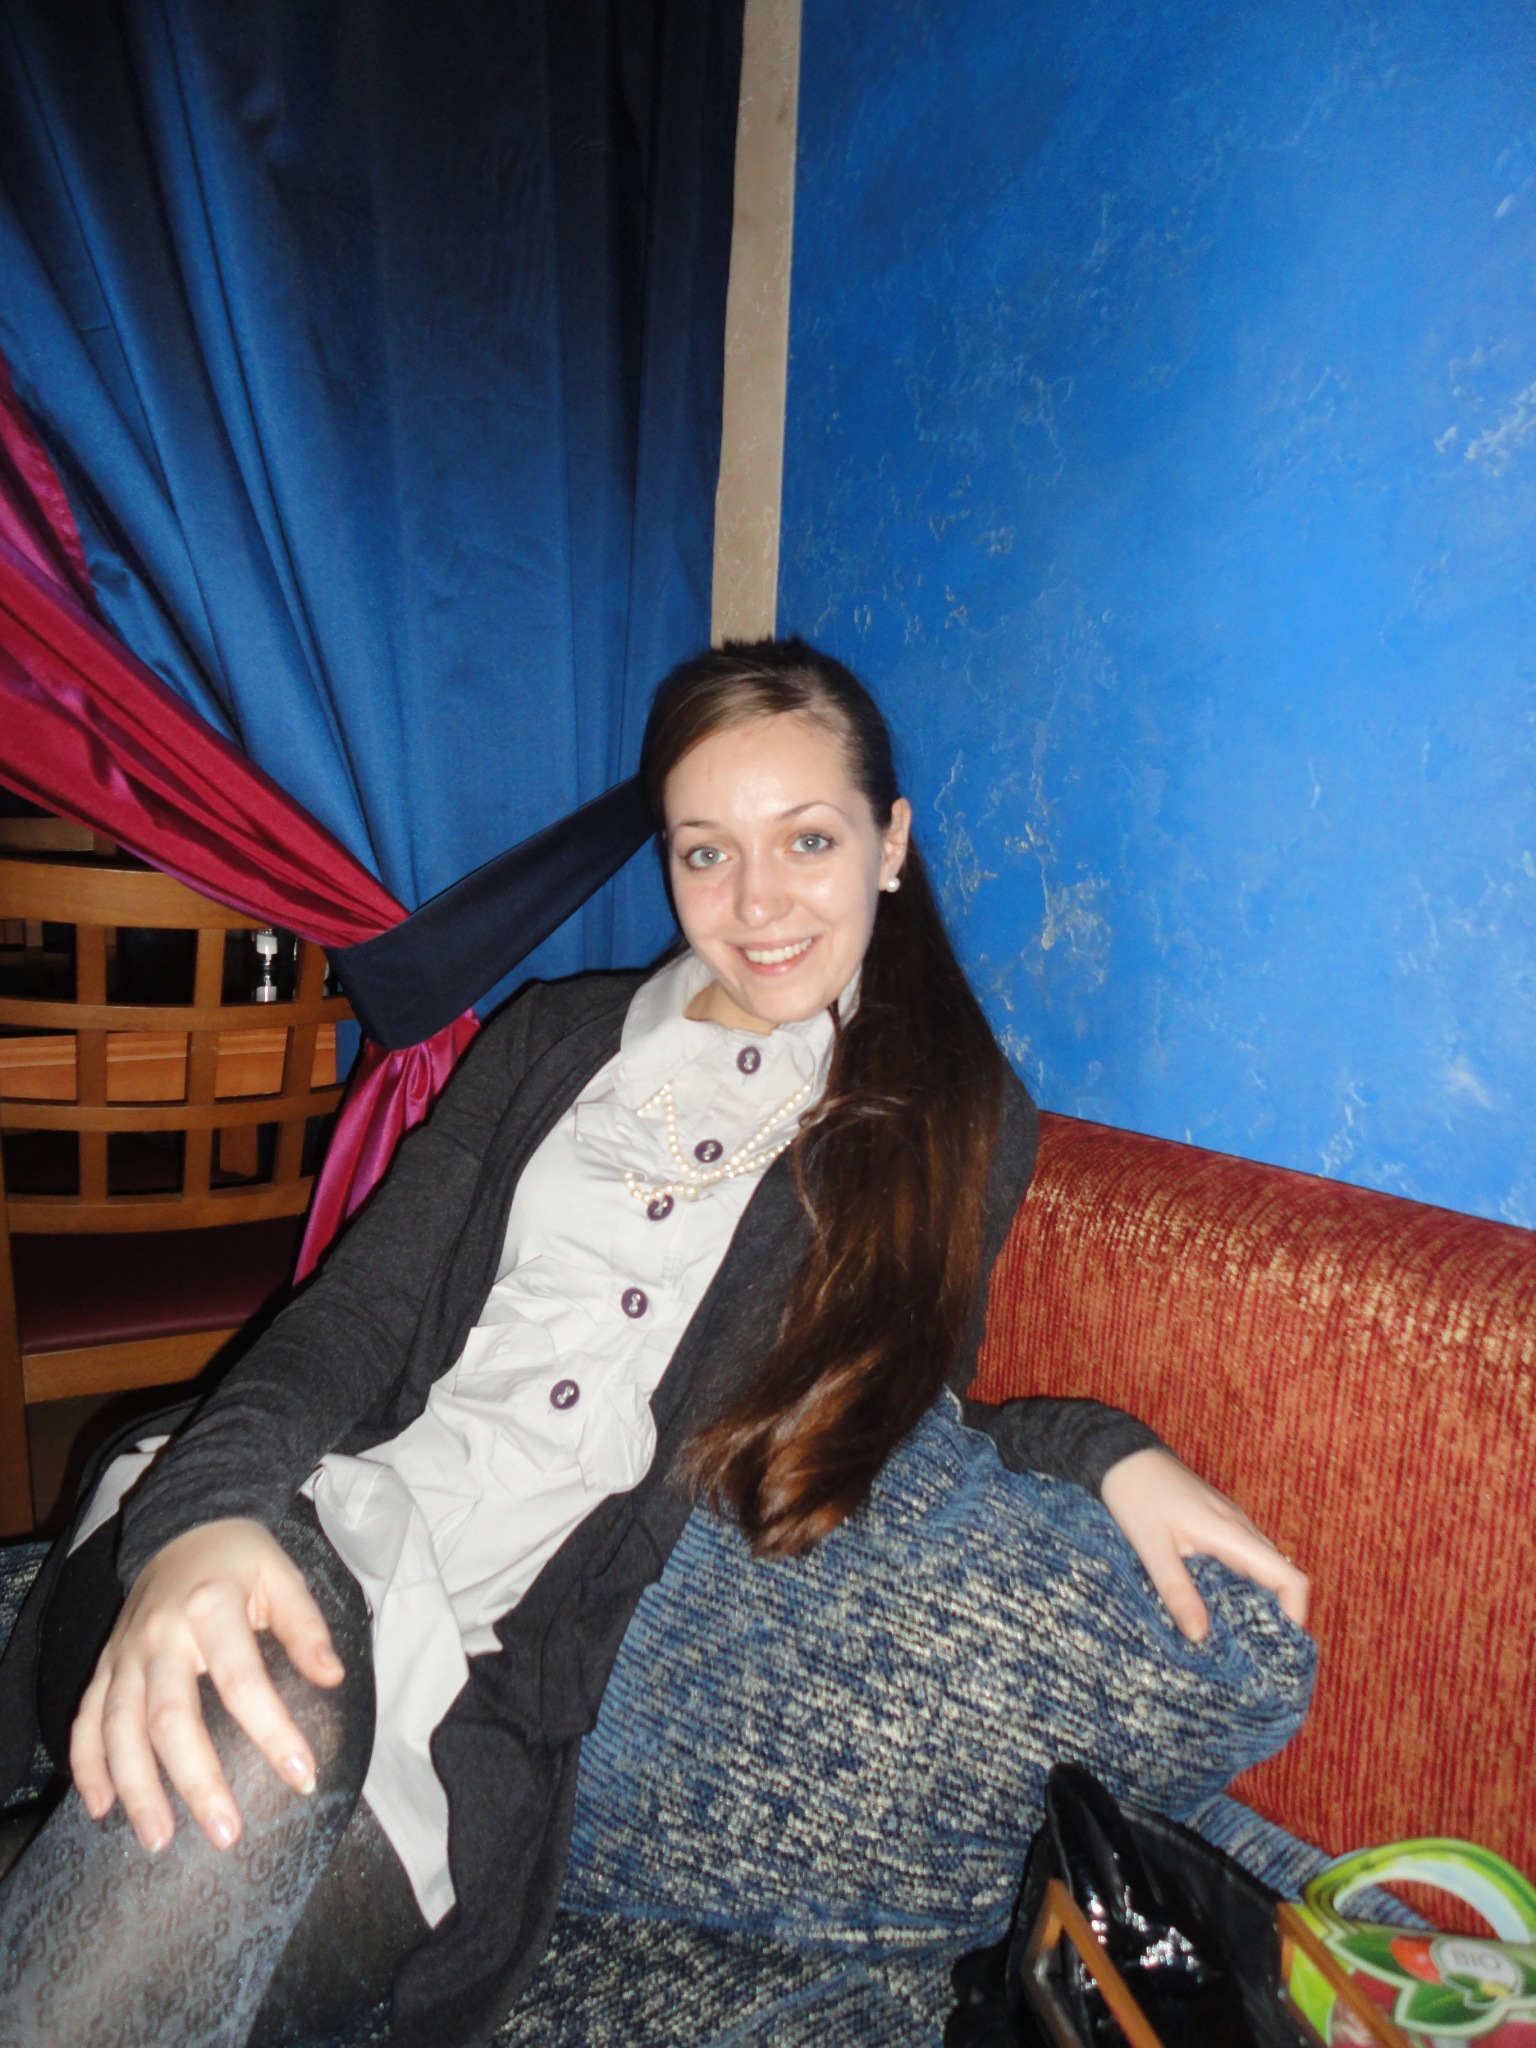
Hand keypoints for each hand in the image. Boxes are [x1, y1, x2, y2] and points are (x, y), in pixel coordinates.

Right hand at [70, 1517, 344, 1854]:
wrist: (182, 1525)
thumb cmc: (241, 1560)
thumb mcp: (283, 1576)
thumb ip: (306, 1627)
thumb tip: (333, 1678)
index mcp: (211, 1608)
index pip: (243, 1680)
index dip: (272, 1730)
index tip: (302, 1776)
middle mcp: (160, 1635)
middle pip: (171, 1717)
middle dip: (197, 1780)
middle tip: (227, 1833)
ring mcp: (125, 1653)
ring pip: (119, 1729)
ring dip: (136, 1788)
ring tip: (159, 1840)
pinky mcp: (105, 1665)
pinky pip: (86, 1720)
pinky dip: (87, 1766)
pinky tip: (100, 1809)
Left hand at [1099, 1448, 1309, 1644]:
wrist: (1121, 1453)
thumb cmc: (1135, 1495)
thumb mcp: (1151, 1547)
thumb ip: (1177, 1591)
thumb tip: (1200, 1637)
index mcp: (1231, 1533)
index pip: (1289, 1577)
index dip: (1295, 1613)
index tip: (1279, 1645)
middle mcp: (1240, 1527)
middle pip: (1281, 1576)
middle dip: (1278, 1615)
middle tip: (1256, 1652)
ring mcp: (1231, 1523)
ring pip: (1262, 1567)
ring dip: (1258, 1600)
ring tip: (1236, 1636)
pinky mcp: (1217, 1522)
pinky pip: (1243, 1557)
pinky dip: (1241, 1584)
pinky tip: (1217, 1604)